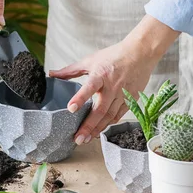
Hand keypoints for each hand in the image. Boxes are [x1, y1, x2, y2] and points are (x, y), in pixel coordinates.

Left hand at [49, 15, 179, 143]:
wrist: (140, 54)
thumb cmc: (114, 56)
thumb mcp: (90, 60)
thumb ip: (70, 70)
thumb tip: (51, 74)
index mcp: (100, 74)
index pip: (89, 87)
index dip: (80, 98)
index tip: (71, 108)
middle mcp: (112, 86)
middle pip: (99, 109)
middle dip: (88, 126)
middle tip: (77, 138)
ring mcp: (122, 95)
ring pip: (109, 116)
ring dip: (97, 129)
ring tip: (87, 139)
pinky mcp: (130, 100)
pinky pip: (118, 115)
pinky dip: (109, 124)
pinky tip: (100, 130)